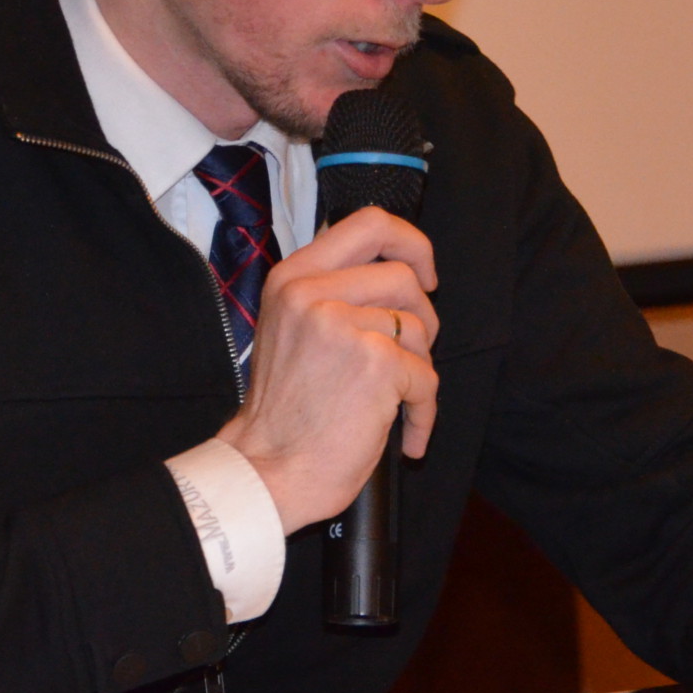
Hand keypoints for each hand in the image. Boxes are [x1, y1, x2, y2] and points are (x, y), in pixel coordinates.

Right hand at [215, 206, 438, 533]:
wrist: (266, 469)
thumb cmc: (284, 412)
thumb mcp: (289, 328)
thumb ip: (329, 293)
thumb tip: (396, 274)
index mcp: (292, 278)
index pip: (369, 223)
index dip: (411, 242)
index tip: (425, 272)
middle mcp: (314, 292)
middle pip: (404, 277)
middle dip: (423, 317)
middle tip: (412, 353)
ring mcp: (344, 324)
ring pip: (420, 328)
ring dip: (419, 371)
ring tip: (395, 402)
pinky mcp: (376, 363)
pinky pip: (426, 378)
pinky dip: (423, 413)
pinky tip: (406, 437)